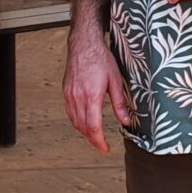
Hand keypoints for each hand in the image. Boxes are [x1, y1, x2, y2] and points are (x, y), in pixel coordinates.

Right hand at [64, 28, 132, 152]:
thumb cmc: (100, 58)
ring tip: (94, 137)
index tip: (105, 148)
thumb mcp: (115, 80)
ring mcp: (69, 95)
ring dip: (84, 132)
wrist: (84, 44)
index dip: (99, 141)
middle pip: (83, 128)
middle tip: (102, 146)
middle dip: (92, 140)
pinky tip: (84, 123)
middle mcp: (77, 97)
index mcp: (91, 95)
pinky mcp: (66, 91)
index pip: (93, 127)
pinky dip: (77, 122)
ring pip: (74, 122)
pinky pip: (70, 113)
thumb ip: (120, 103)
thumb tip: (125, 121)